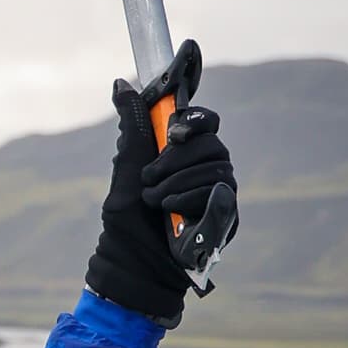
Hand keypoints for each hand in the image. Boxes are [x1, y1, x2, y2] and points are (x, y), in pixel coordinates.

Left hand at [84, 41, 239, 325]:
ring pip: (217, 168)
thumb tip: (120, 83)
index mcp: (184, 153)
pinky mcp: (227, 217)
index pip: (205, 122)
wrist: (133, 264)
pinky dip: (194, 199)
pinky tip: (174, 212)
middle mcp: (207, 169)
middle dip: (176, 159)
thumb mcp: (125, 169)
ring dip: (179, 183)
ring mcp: (220, 193)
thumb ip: (131, 127)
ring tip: (155, 202)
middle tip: (149, 178)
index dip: (195, 120)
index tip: (174, 131)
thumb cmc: (127, 220)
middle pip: (212, 144)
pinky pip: (222, 195)